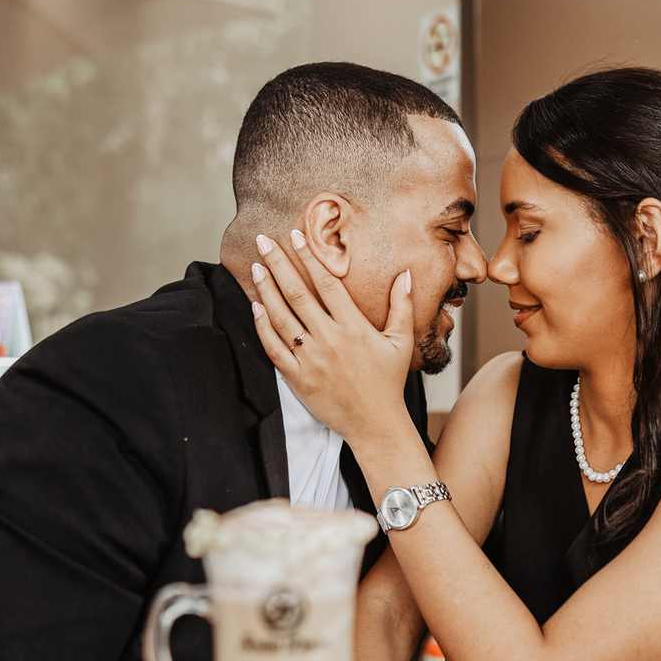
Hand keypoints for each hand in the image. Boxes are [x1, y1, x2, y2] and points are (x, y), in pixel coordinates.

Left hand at [248, 234, 414, 443]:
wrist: (375, 424)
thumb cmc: (388, 382)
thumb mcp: (401, 342)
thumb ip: (401, 306)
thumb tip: (405, 274)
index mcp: (354, 327)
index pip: (326, 284)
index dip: (308, 258)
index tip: (294, 236)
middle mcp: (330, 340)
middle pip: (298, 295)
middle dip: (278, 264)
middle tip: (263, 241)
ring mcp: (311, 360)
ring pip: (282, 318)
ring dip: (266, 290)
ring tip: (256, 268)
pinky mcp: (298, 379)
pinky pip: (274, 348)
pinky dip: (263, 327)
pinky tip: (255, 308)